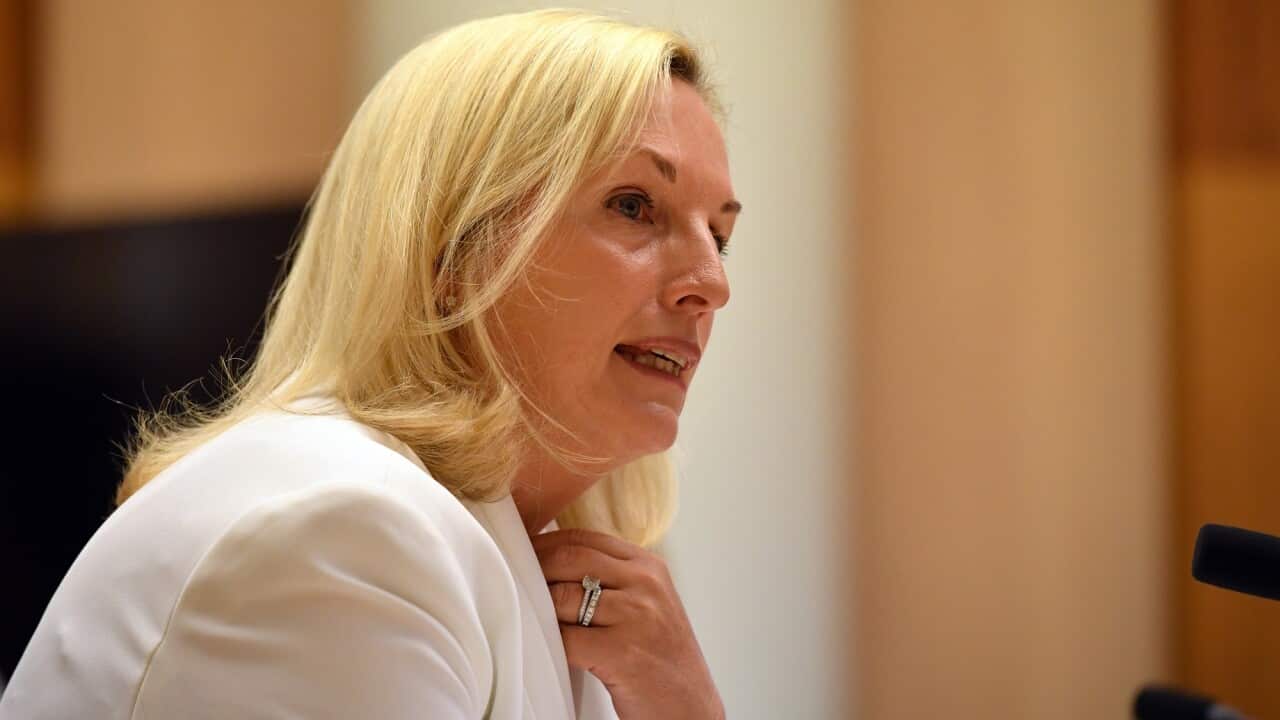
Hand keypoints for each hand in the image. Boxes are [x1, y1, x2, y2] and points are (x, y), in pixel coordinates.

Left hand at [533, 528, 724, 719]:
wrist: (691, 709)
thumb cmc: (661, 659)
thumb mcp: (648, 604)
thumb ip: (613, 579)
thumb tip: (552, 561)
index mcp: (649, 567)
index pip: (584, 538)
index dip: (545, 543)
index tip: (520, 551)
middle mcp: (646, 584)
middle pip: (569, 559)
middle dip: (534, 569)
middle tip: (512, 581)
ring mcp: (636, 616)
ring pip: (562, 597)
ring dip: (538, 609)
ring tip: (529, 618)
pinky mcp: (623, 652)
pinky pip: (566, 638)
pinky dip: (548, 643)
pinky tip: (546, 648)